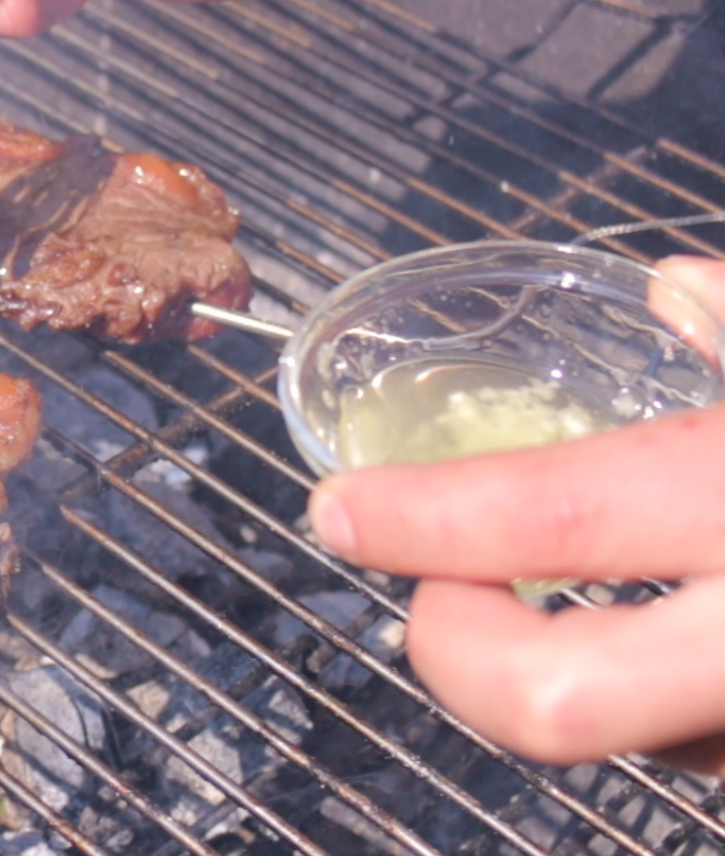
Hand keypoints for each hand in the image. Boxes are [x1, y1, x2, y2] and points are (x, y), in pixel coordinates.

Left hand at [306, 256, 724, 774]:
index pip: (553, 517)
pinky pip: (695, 741)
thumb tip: (674, 289)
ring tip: (555, 596)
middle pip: (548, 703)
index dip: (420, 520)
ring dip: (562, 671)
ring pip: (627, 736)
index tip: (340, 509)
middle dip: (457, 652)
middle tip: (443, 593)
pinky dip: (653, 696)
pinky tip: (662, 631)